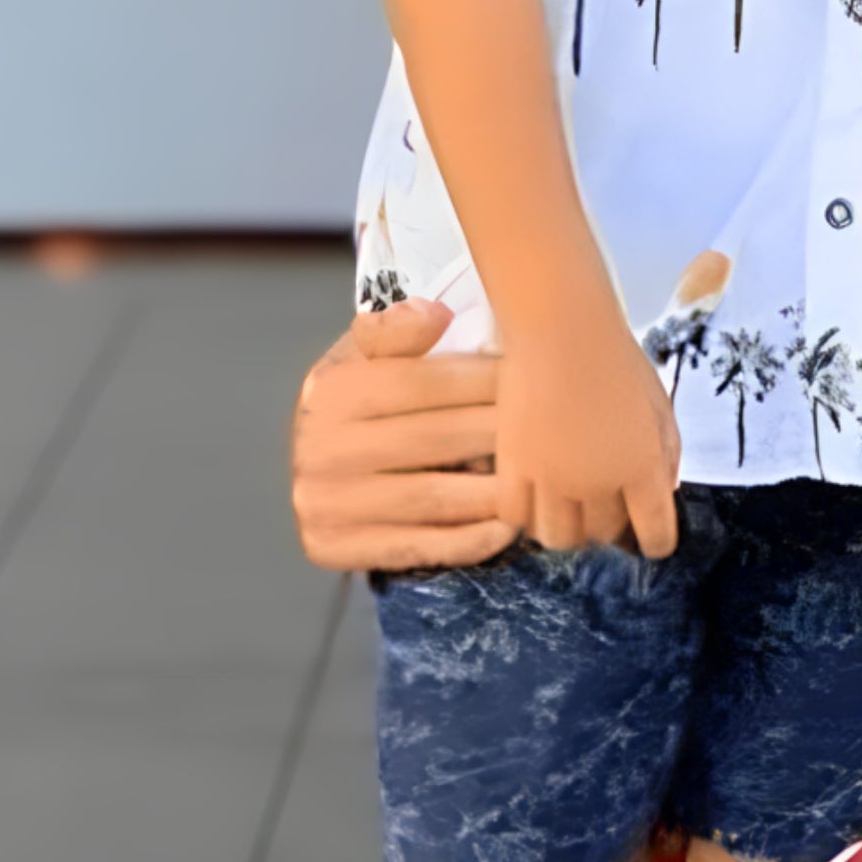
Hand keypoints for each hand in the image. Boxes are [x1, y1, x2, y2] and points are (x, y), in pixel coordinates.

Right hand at [289, 298, 517, 571]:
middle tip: (554, 432)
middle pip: (434, 440)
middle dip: (499, 434)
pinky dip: (467, 542)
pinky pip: (415, 547)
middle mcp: (322, 447)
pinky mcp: (333, 548)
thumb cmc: (355, 404)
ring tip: (541, 482)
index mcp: (332, 389)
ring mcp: (325, 503)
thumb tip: (437, 313)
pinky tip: (507, 529)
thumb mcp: (364, 357)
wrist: (307, 471)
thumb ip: (395, 331)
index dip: (483, 381)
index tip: (532, 379)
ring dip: (493, 491)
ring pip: (432, 497)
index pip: (421, 383)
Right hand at [493, 308, 682, 557]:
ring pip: (558, 538)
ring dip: (569, 530)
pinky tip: (535, 499)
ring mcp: (550, 480)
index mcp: (642, 470)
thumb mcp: (661, 407)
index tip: (652, 538)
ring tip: (569, 509)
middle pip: (604, 536)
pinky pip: (515, 516)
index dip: (658, 543)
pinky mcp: (512, 468)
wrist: (561, 331)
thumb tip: (665, 491)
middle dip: (611, 530)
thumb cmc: (618, 362)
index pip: (656, 535)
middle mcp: (597, 485)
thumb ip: (667, 454)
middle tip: (608, 510)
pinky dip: (527, 516)